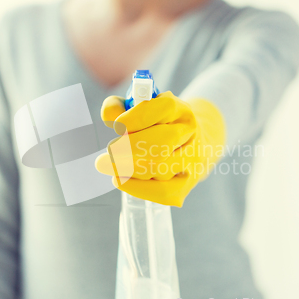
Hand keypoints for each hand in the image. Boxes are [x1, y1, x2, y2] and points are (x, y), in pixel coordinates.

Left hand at [95, 91, 225, 206]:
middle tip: (106, 154)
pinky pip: (163, 192)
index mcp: (180, 109)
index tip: (117, 125)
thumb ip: (120, 106)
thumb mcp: (140, 107)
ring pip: (159, 169)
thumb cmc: (158, 123)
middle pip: (161, 143)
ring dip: (128, 170)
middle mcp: (189, 134)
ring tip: (109, 166)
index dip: (137, 118)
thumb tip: (109, 117)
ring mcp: (192, 160)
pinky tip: (120, 180)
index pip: (164, 109)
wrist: (191, 143)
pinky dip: (137, 188)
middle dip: (128, 149)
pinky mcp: (186, 184)